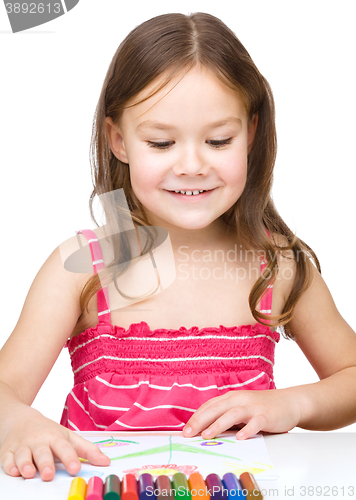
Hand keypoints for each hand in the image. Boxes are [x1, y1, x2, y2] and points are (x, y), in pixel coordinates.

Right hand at [0, 408, 109, 480]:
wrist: (20, 419)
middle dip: (45, 463)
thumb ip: (87, 450)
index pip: (64, 448)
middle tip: (49, 475)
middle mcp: (39, 441)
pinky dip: (9, 465)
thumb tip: (106, 462)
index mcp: (55, 438)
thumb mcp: (69, 437)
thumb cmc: (48, 432)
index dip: (70, 458)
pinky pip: (6, 459)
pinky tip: (13, 471)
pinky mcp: (7, 452)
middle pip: (42, 452)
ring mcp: (22, 446)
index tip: (76, 468)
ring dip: (25, 464)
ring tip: (29, 473)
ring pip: (23, 455)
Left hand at [182, 389, 301, 439]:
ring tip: (207, 435)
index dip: (196, 417)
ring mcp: (253, 407)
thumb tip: (207, 431)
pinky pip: (255, 422)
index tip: (185, 430)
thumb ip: (227, 416)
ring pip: (232, 414)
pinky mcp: (266, 415)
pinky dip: (247, 429)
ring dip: (218, 425)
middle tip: (188, 434)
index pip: (209, 406)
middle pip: (216, 409)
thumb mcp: (241, 409)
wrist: (289, 402)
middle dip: (200, 421)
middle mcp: (240, 399)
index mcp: (231, 398)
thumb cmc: (262, 408)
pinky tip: (240, 438)